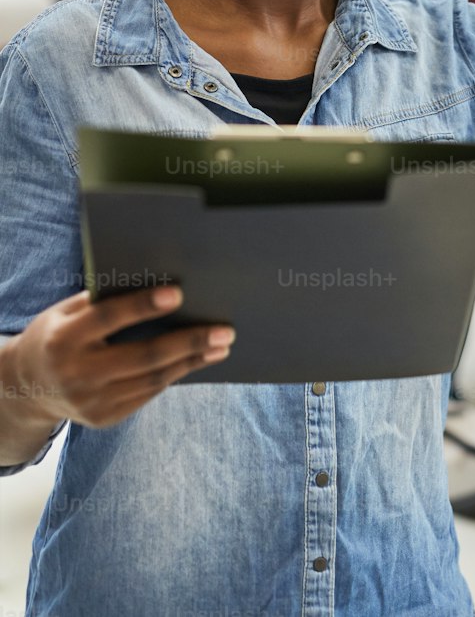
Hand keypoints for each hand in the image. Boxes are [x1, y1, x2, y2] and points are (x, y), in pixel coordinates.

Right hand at [7, 286, 234, 432]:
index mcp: (63, 339)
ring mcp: (90, 402)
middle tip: (224, 330)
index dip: (143, 305)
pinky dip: (174, 375)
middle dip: (188, 341)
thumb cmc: (55, 334)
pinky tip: (195, 360)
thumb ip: (101, 300)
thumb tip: (154, 281)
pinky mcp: (103, 419)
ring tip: (221, 345)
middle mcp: (76, 374)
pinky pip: (147, 394)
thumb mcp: (64, 312)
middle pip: (142, 356)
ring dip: (191, 361)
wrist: (24, 388)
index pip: (108, 319)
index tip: (179, 292)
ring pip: (151, 379)